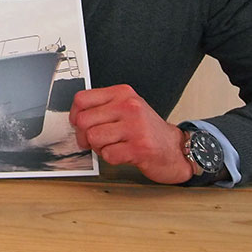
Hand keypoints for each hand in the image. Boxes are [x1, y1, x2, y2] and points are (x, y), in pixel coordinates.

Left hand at [68, 84, 193, 183]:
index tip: (78, 124)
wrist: (177, 149)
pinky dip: (111, 158)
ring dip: (98, 148)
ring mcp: (135, 127)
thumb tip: (74, 117)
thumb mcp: (126, 108)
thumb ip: (102, 108)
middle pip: (83, 120)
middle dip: (83, 135)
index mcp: (122, 93)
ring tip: (112, 145)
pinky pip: (108, 155)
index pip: (81, 99)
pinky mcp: (139, 148)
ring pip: (93, 138)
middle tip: (93, 141)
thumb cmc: (147, 130)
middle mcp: (129, 106)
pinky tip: (123, 153)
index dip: (74, 115)